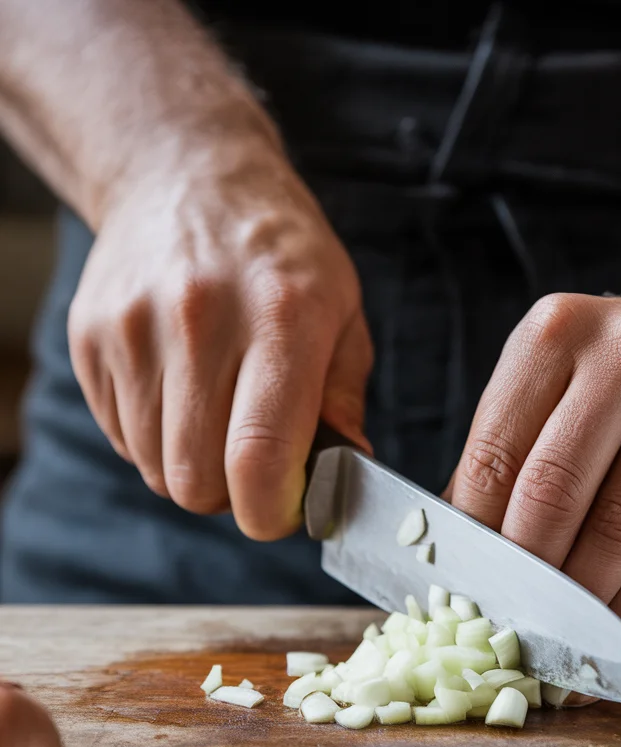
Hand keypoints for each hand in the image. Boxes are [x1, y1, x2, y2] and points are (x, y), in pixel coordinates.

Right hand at [68, 132, 371, 539]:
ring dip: (189, 467)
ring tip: (217, 420)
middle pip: (196, 478)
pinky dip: (153, 438)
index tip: (281, 513)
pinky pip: (121, 437)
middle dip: (230, 496)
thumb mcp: (342, 312)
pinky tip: (180, 394)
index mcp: (281, 317)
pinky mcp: (91, 337)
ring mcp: (134, 327)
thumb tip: (344, 475)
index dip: (269, 511)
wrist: (186, 174)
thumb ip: (343, 400)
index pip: (258, 455)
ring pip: (153, 467)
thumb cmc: (280, 255)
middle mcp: (200, 320)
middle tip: (253, 466)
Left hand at [449, 292, 620, 625]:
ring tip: (555, 628)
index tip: (464, 587)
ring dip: (580, 594)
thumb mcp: (544, 388)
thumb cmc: (607, 384)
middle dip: (526, 569)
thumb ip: (499, 461)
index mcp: (555, 333)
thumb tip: (448, 557)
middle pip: (554, 490)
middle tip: (508, 618)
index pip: (495, 454)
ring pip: (620, 526)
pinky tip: (608, 620)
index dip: (474, 534)